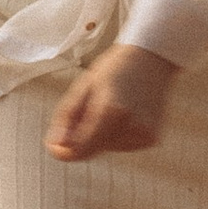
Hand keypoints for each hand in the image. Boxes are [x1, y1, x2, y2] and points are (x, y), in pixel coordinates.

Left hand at [47, 43, 176, 160]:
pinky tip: (126, 114)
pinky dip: (118, 135)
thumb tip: (56, 149)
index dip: (65, 148)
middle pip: (93, 150)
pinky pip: (123, 146)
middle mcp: (131, 126)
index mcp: (111, 111)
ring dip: (102, 135)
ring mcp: (144, 134)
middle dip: (85, 136)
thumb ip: (66, 120)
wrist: (150, 58)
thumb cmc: (114, 69)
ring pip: (108, 148)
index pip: (82, 149)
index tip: (57, 142)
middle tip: (92, 108)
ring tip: (113, 107)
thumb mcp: (82, 88)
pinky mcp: (152, 138)